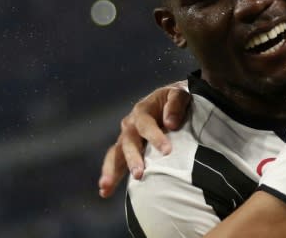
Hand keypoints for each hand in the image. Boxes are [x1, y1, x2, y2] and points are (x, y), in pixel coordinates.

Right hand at [97, 80, 191, 197]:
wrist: (171, 102)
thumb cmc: (177, 99)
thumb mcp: (180, 94)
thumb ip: (176, 104)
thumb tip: (170, 123)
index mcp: (142, 110)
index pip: (146, 125)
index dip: (156, 137)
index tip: (167, 151)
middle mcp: (130, 125)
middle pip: (128, 142)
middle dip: (133, 159)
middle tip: (139, 174)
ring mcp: (127, 138)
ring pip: (116, 154)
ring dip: (111, 170)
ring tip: (106, 186)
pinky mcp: (127, 150)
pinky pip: (116, 163)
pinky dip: (111, 176)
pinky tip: (105, 192)